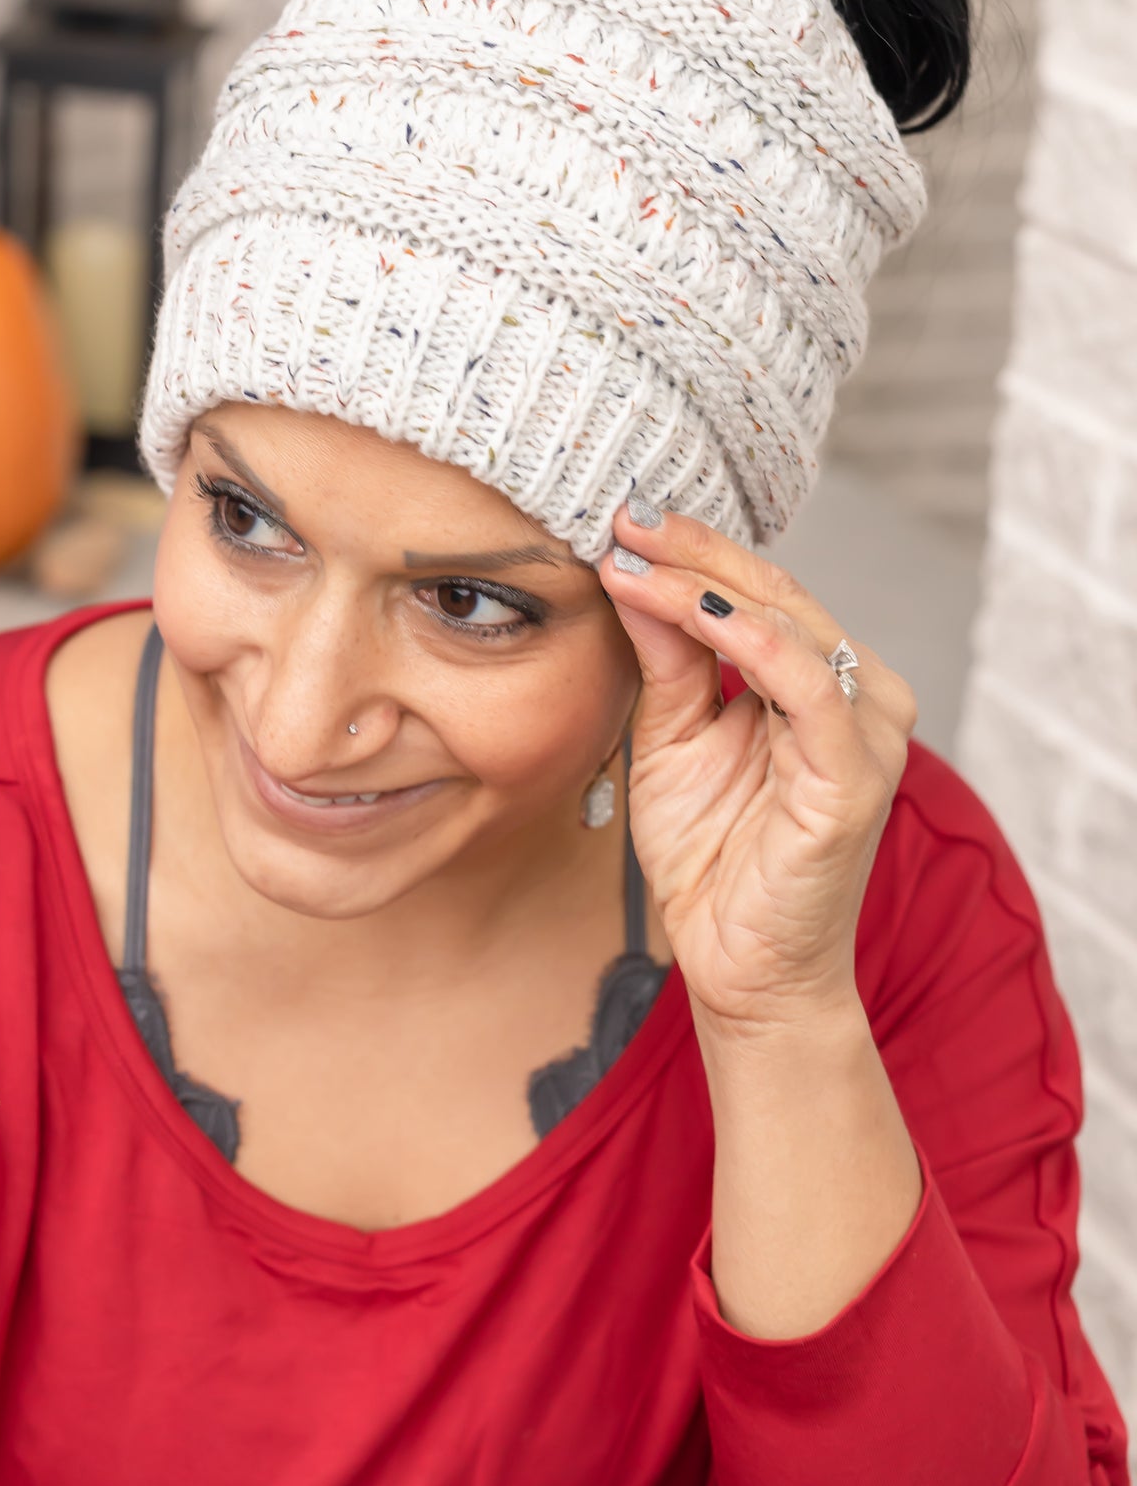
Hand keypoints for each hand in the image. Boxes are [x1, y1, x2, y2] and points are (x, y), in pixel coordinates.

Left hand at [598, 500, 917, 1033]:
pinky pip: (808, 688)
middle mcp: (860, 699)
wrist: (740, 970)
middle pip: (780, 593)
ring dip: (710, 583)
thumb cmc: (713, 860)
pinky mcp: (855, 778)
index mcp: (822, 684)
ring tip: (638, 556)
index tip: (620, 516)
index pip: (762, 591)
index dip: (693, 550)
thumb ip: (665, 659)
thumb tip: (632, 570)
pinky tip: (696, 610)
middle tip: (623, 515)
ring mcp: (867, 736)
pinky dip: (751, 640)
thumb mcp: (671, 739)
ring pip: (794, 626)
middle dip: (695, 550)